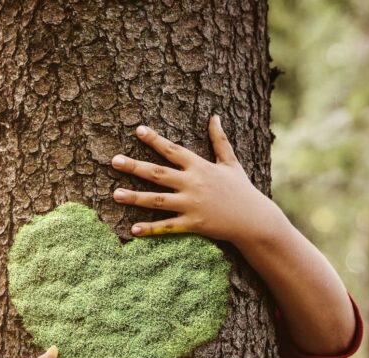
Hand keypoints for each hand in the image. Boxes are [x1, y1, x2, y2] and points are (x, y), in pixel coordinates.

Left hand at [110, 115, 287, 247]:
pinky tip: (133, 230)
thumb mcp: (231, 163)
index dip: (155, 140)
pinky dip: (151, 229)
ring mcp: (192, 205)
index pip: (173, 150)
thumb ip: (220, 140)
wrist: (255, 220)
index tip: (138, 130)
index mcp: (200, 167)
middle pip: (158, 173)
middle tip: (114, 161)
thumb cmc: (242, 190)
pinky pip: (168, 226)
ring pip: (158, 200)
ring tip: (115, 194)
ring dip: (135, 197)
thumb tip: (215, 116)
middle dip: (135, 166)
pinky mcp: (194, 224)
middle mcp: (193, 184)